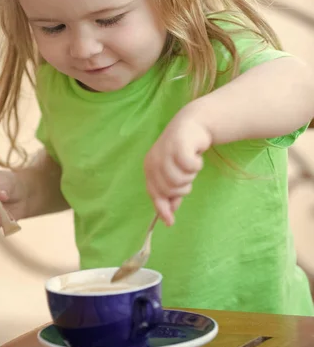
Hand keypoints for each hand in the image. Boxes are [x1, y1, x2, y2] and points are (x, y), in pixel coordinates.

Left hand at [144, 109, 211, 225]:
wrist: (193, 124)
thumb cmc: (182, 152)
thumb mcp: (174, 173)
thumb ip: (171, 193)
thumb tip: (169, 214)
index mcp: (149, 168)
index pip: (154, 193)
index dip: (162, 208)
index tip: (170, 222)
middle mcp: (154, 161)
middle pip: (169, 190)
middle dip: (183, 187)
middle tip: (187, 174)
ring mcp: (165, 153)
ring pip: (180, 180)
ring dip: (190, 175)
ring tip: (190, 164)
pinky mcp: (179, 146)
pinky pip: (190, 168)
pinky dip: (196, 165)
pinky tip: (196, 155)